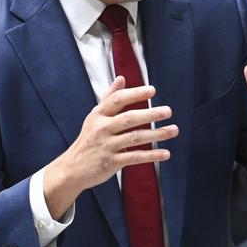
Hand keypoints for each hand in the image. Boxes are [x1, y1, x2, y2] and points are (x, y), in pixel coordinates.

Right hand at [44, 76, 177, 218]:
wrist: (73, 168)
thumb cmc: (89, 138)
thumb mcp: (95, 116)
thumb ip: (109, 97)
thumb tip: (122, 78)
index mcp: (98, 115)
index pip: (117, 100)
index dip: (135, 94)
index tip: (152, 90)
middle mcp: (102, 128)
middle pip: (129, 118)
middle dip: (150, 114)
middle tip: (168, 111)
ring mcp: (107, 146)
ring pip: (135, 137)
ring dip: (156, 134)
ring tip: (173, 130)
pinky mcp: (111, 162)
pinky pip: (135, 157)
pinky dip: (151, 155)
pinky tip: (165, 153)